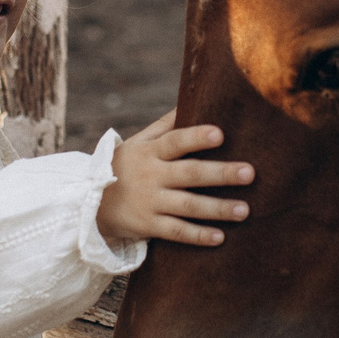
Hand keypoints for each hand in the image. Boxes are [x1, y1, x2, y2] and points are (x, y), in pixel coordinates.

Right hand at [97, 111, 252, 247]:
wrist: (88, 202)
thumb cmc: (122, 166)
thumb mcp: (137, 143)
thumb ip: (164, 126)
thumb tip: (190, 99)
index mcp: (150, 152)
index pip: (175, 142)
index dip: (196, 137)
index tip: (220, 133)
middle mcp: (151, 176)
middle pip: (189, 174)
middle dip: (220, 174)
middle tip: (249, 173)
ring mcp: (150, 203)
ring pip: (187, 206)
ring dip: (217, 208)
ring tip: (244, 210)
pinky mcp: (148, 226)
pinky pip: (176, 232)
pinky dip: (197, 236)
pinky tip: (220, 238)